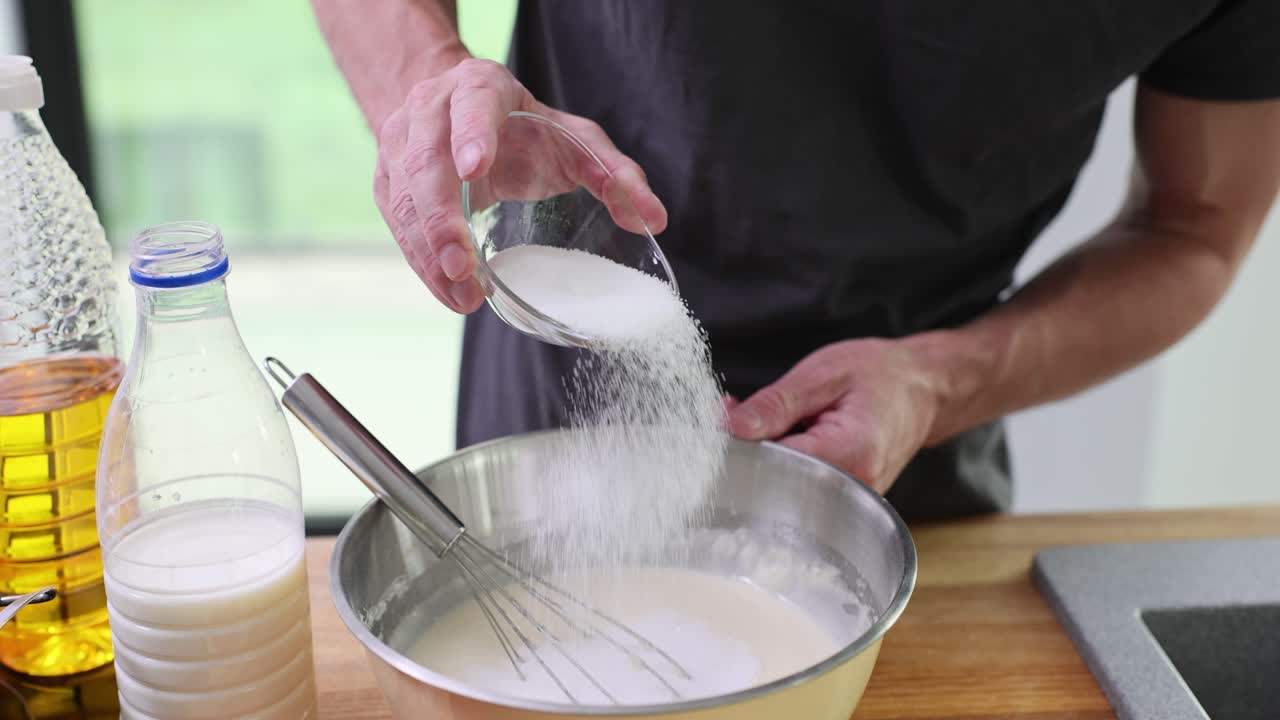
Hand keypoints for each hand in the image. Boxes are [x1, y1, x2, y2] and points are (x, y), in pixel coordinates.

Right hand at [374, 58, 667, 312]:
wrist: (453, 113)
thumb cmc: (522, 128)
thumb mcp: (575, 139)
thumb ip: (615, 173)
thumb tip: (654, 219)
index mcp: (477, 88)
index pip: (470, 106)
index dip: (470, 134)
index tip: (473, 168)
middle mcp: (429, 112)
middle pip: (426, 163)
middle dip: (441, 219)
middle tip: (464, 266)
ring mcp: (399, 146)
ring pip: (404, 202)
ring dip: (430, 254)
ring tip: (464, 296)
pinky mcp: (387, 182)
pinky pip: (397, 226)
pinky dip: (422, 263)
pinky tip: (449, 293)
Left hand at [726, 338, 943, 493]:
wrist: (923, 389)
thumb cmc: (881, 375)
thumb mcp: (823, 374)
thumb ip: (775, 404)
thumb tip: (731, 427)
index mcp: (850, 454)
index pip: (774, 464)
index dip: (743, 444)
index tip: (727, 421)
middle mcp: (855, 488)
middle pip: (777, 482)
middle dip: (750, 449)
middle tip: (744, 412)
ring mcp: (852, 501)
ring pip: (785, 487)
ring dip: (767, 456)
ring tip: (781, 420)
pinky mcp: (845, 502)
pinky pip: (799, 487)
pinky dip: (783, 462)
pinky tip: (789, 438)